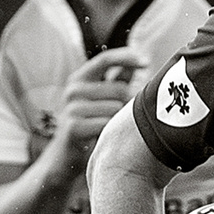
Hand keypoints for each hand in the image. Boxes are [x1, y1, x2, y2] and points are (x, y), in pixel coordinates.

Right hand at [55, 47, 146, 165]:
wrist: (67, 155)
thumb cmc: (91, 123)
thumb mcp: (103, 98)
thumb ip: (120, 79)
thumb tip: (143, 60)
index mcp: (81, 78)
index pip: (105, 59)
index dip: (127, 57)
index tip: (147, 62)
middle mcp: (73, 89)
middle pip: (119, 89)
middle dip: (130, 103)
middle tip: (125, 118)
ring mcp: (72, 108)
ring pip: (116, 108)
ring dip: (121, 120)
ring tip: (112, 129)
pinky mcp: (73, 127)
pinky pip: (107, 124)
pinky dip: (112, 132)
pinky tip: (104, 137)